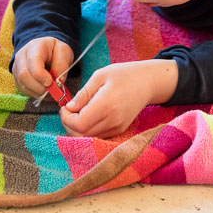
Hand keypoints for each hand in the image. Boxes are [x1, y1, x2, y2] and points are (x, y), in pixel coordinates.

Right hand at [12, 37, 73, 98]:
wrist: (45, 49)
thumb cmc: (54, 50)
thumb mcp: (64, 51)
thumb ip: (62, 65)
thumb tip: (59, 81)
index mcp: (34, 47)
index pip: (32, 61)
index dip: (40, 75)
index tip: (50, 82)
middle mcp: (21, 56)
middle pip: (23, 75)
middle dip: (39, 87)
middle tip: (52, 89)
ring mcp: (17, 68)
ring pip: (22, 85)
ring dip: (37, 92)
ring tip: (50, 90)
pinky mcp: (17, 78)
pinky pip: (23, 90)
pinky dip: (35, 94)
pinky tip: (44, 91)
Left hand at [60, 60, 177, 138]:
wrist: (147, 82)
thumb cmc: (123, 74)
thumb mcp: (100, 76)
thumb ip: (83, 93)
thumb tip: (69, 108)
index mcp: (107, 104)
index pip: (80, 124)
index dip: (67, 119)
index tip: (64, 107)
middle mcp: (113, 120)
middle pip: (82, 134)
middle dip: (69, 125)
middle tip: (68, 111)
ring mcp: (118, 127)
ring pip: (89, 137)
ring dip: (78, 128)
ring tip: (78, 111)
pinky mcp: (120, 130)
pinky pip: (98, 136)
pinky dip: (88, 129)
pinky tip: (88, 116)